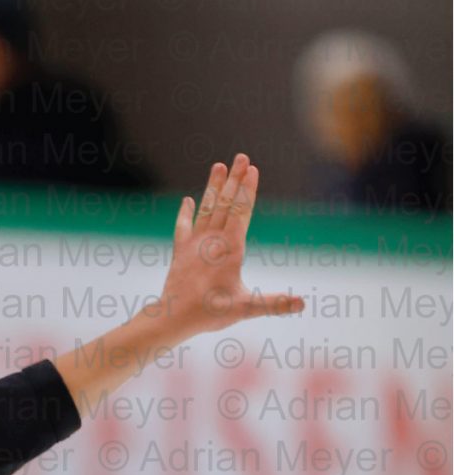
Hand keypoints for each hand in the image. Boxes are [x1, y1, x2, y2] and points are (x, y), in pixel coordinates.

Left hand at [158, 154, 304, 338]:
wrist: (172, 318)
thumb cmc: (210, 313)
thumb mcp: (246, 308)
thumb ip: (274, 303)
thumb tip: (302, 303)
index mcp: (230, 249)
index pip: (241, 212)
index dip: (247, 190)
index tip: (252, 169)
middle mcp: (212, 241)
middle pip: (226, 203)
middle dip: (234, 179)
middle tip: (241, 156)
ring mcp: (194, 244)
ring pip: (206, 209)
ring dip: (213, 187)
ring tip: (218, 165)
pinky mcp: (181, 252)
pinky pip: (183, 227)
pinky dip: (185, 213)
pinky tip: (188, 200)